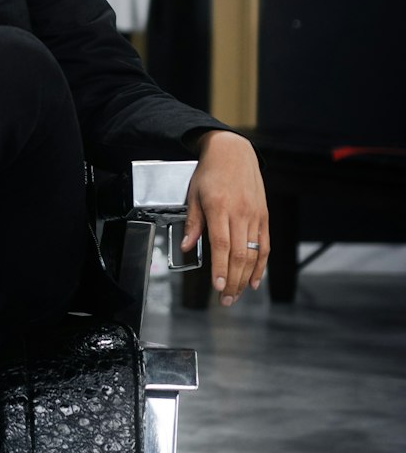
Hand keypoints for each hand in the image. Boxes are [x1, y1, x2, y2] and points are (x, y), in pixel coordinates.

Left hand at [181, 130, 268, 306]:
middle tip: (225, 300)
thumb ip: (192, 222)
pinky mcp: (264, 216)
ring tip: (236, 295)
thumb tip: (187, 247)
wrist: (234, 152)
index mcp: (219, 207)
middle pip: (238, 254)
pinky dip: (261, 266)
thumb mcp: (194, 194)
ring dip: (245, 278)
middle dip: (232, 280)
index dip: (220, 267)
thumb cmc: (210, 173)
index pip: (221, 244)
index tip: (217, 286)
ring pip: (253, 254)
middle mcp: (240, 213)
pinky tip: (254, 281)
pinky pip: (265, 246)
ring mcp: (255, 215)